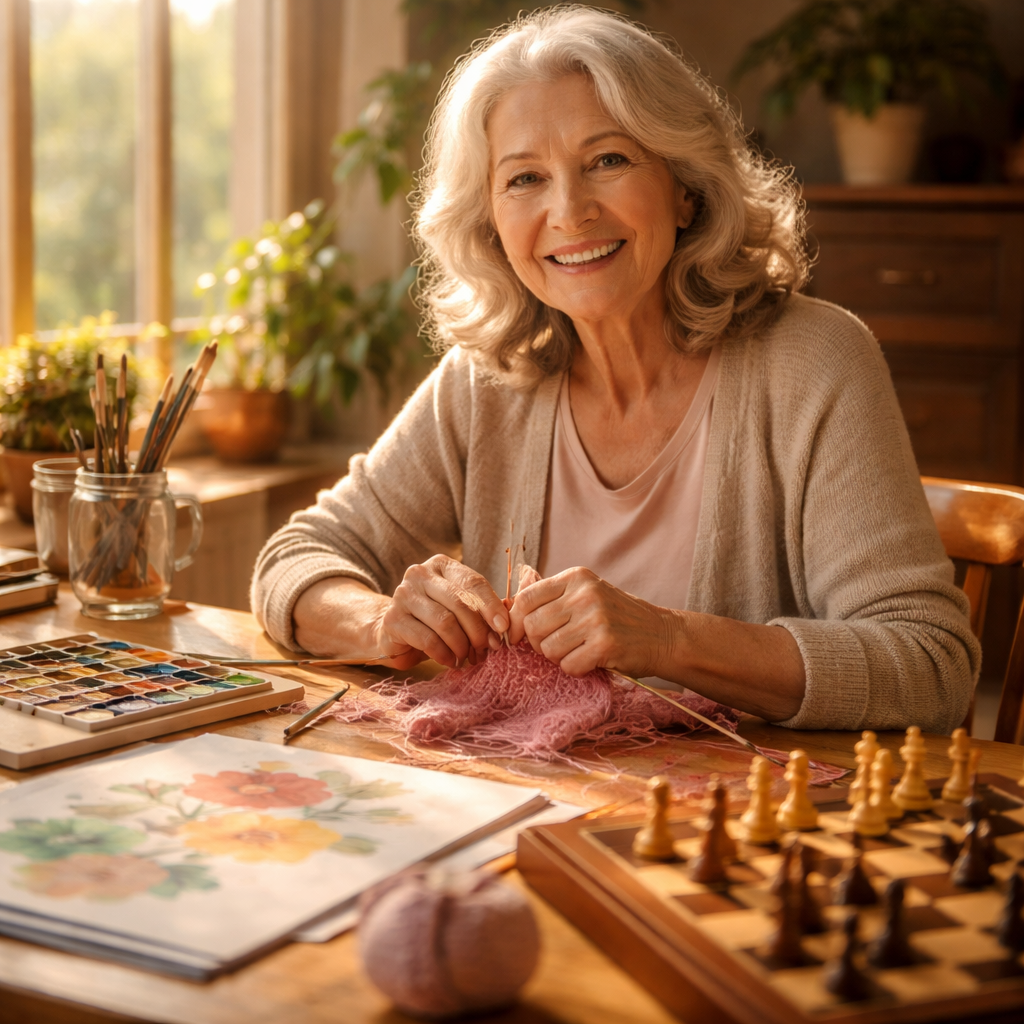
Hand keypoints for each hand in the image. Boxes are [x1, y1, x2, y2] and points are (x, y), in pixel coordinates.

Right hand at [375, 555, 509, 668]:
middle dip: (478, 631)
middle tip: (486, 649)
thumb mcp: (459, 607)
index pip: (473, 582)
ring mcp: (402, 595)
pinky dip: (444, 654)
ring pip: (445, 622)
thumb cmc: (434, 618)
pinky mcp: (393, 619)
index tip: (503, 627)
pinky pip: (428, 640)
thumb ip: (482, 607)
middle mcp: (419, 574)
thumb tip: (507, 619)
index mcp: (441, 565)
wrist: (394, 630)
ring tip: (467, 657)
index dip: (491, 606)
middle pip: (460, 603)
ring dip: (461, 645)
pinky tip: (450, 660)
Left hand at [507, 566, 669, 676]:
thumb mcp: (586, 595)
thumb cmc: (618, 618)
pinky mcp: (605, 644)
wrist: (662, 635)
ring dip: (559, 658)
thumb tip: (506, 607)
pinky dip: (576, 669)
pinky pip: (569, 665)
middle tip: (557, 647)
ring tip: (579, 651)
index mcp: (576, 578)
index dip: (516, 621)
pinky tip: (592, 661)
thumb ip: (551, 597)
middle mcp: (585, 593)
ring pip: (548, 648)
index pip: (526, 597)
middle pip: (532, 625)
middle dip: (537, 644)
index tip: (520, 634)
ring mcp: (596, 618)